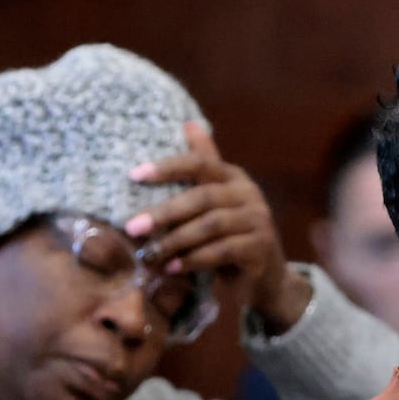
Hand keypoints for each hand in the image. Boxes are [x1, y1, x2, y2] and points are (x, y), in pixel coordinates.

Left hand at [126, 122, 310, 331]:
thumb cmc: (230, 234)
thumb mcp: (214, 201)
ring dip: (175, 240)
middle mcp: (249, 194)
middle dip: (164, 212)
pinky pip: (222, 251)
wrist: (265, 275)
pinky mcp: (260, 248)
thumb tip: (188, 124)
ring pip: (211, 225)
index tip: (134, 175)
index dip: (167, 167)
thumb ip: (201, 167)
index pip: (199, 163)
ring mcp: (258, 221)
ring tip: (150, 253)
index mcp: (233, 177)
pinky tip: (173, 268)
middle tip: (133, 227)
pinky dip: (194, 259)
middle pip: (202, 197)